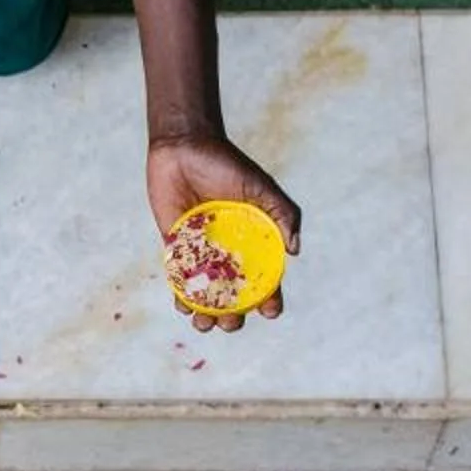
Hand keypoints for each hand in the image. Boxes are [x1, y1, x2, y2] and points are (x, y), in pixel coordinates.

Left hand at [147, 133, 299, 331]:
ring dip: (206, 313)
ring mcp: (203, 252)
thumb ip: (282, 214)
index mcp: (255, 242)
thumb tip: (294, 250)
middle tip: (230, 320)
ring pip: (207, 294)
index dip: (270, 300)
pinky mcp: (176, 248)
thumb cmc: (227, 165)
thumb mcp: (260, 187)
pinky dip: (182, 295)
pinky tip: (183, 305)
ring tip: (205, 322)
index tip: (269, 311)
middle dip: (234, 316)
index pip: (267, 280)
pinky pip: (180, 278)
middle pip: (235, 296)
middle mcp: (230, 252)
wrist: (184, 148)